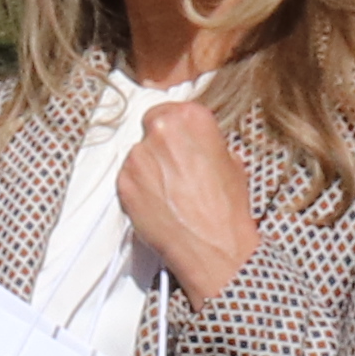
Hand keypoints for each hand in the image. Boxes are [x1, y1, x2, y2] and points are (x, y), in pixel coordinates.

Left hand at [118, 100, 260, 305]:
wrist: (213, 245)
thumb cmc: (226, 207)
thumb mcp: (231, 161)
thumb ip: (206, 143)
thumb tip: (196, 144)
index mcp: (190, 118)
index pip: (171, 110)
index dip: (174, 129)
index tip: (178, 141)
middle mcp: (159, 131)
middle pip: (150, 129)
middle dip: (159, 146)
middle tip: (173, 167)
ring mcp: (137, 157)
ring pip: (138, 155)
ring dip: (149, 168)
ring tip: (169, 191)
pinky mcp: (123, 183)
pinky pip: (128, 179)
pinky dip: (138, 188)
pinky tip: (158, 203)